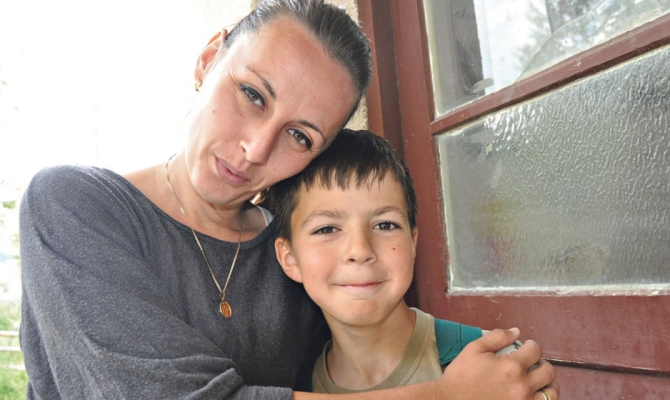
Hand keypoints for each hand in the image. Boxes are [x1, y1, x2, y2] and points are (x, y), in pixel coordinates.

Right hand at [437, 328, 558, 399]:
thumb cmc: (461, 376)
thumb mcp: (474, 349)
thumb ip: (497, 337)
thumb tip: (516, 331)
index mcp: (512, 366)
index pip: (535, 350)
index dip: (531, 346)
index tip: (526, 347)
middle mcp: (523, 385)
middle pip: (549, 371)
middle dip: (542, 364)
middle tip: (533, 364)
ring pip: (552, 393)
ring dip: (548, 384)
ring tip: (538, 381)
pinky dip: (542, 398)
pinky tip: (533, 395)